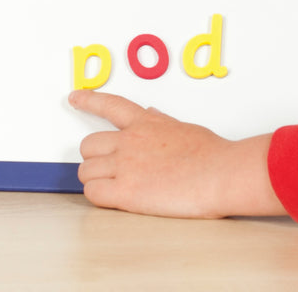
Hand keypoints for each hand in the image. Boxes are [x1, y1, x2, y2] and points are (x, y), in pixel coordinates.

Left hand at [69, 89, 285, 218]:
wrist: (222, 173)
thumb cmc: (212, 154)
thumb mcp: (183, 127)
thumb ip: (162, 122)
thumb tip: (153, 113)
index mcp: (144, 122)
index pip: (108, 105)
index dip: (88, 100)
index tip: (74, 97)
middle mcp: (129, 140)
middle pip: (88, 145)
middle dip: (94, 158)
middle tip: (106, 169)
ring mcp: (125, 165)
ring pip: (86, 170)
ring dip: (94, 179)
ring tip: (111, 187)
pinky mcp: (127, 192)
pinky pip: (94, 193)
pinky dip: (98, 196)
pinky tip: (111, 199)